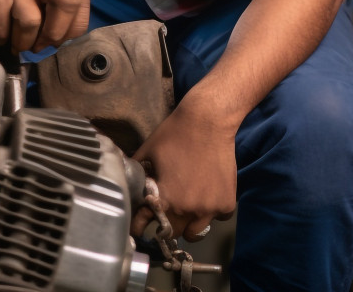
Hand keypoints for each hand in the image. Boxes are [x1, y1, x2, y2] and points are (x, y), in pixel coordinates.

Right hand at [0, 0, 89, 52]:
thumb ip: (50, 5)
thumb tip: (64, 38)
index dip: (73, 26)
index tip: (57, 39)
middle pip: (68, 1)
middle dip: (57, 32)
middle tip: (40, 44)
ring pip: (32, 22)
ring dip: (23, 42)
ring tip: (14, 41)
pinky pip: (2, 30)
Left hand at [132, 94, 237, 240]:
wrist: (209, 119)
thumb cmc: (176, 132)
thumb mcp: (148, 151)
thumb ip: (136, 173)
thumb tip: (125, 184)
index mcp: (166, 200)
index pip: (145, 226)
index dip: (141, 223)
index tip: (142, 222)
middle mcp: (188, 210)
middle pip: (173, 233)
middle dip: (167, 223)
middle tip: (169, 208)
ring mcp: (210, 208)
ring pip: (196, 231)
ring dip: (191, 221)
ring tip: (190, 204)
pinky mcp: (227, 202)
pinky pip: (218, 217)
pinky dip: (213, 210)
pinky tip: (209, 194)